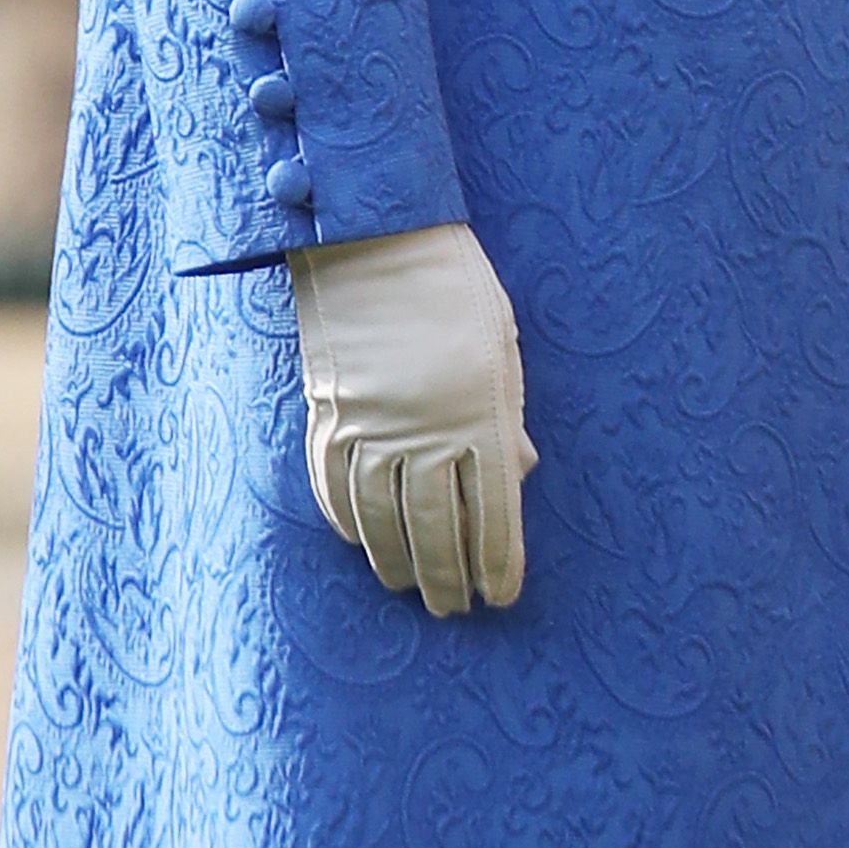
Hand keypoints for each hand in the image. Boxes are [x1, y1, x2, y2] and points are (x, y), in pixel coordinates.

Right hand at [288, 223, 534, 615]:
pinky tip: (361, 544)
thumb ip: (506, 414)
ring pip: (382, 518)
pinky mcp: (328, 413)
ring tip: (412, 589)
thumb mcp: (500, 344)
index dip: (497, 562)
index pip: (491, 512)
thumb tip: (519, 472)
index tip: (501, 596)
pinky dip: (348, 520)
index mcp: (478, 413)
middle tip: (455, 609)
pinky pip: (335, 484)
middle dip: (449, 576)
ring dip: (398, 561)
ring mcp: (370, 425)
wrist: (375, 238)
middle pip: (435, 527)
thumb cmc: (453, 287)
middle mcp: (424, 429)